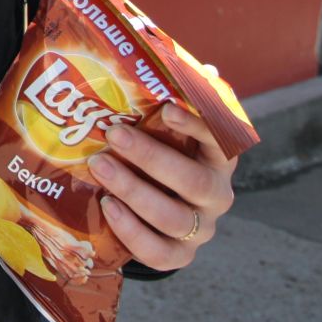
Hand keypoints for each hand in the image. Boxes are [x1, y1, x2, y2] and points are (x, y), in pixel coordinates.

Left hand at [87, 103, 236, 271]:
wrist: (157, 213)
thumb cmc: (164, 155)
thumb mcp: (170, 130)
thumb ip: (178, 98)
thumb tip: (199, 65)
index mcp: (220, 159)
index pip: (220, 140)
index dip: (196, 125)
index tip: (165, 107)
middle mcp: (217, 194)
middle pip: (193, 182)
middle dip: (151, 157)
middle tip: (114, 135)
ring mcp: (200, 229)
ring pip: (173, 217)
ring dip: (134, 191)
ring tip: (100, 167)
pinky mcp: (180, 256)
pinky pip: (159, 252)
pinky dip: (132, 230)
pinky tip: (108, 206)